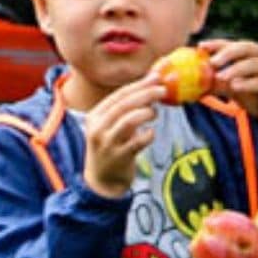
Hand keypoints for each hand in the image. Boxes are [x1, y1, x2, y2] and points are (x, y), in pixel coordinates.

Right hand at [82, 76, 162, 197]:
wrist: (102, 179)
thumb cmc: (112, 144)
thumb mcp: (111, 125)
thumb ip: (126, 107)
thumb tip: (153, 81)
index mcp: (94, 116)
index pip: (118, 95)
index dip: (138, 85)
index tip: (156, 77)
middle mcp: (97, 128)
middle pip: (123, 105)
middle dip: (146, 94)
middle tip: (163, 90)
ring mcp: (107, 144)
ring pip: (129, 121)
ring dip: (147, 113)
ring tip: (154, 113)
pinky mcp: (118, 157)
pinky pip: (138, 141)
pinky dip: (149, 134)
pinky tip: (150, 133)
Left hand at [203, 38, 257, 130]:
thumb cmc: (255, 94)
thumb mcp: (233, 87)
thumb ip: (218, 82)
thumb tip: (194, 82)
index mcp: (252, 52)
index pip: (232, 44)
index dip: (217, 44)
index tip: (201, 46)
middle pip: (245, 48)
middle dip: (227, 53)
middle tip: (213, 62)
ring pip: (252, 64)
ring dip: (235, 69)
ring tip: (220, 77)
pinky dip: (248, 83)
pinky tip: (235, 86)